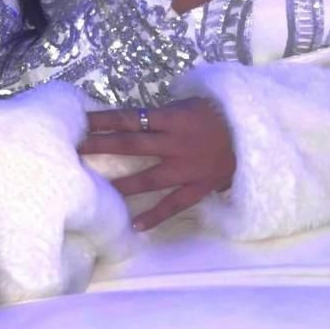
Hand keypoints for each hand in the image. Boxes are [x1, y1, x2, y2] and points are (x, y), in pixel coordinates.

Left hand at [77, 96, 235, 231]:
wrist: (253, 135)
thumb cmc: (217, 115)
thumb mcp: (190, 103)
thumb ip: (162, 112)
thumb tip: (131, 118)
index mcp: (172, 118)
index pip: (130, 117)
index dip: (104, 119)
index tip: (80, 121)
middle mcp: (175, 143)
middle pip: (132, 145)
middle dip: (102, 146)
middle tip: (75, 150)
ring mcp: (187, 168)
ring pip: (149, 178)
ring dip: (122, 184)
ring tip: (98, 192)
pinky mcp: (198, 188)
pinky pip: (174, 204)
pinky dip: (154, 215)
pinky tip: (134, 225)